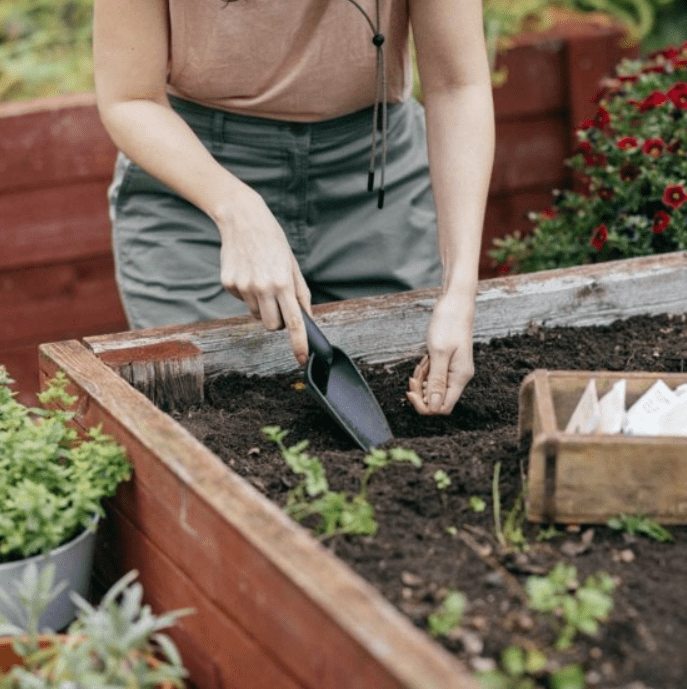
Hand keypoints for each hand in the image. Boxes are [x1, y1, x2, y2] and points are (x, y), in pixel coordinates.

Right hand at [217, 186, 310, 364]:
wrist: (243, 219)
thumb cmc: (273, 241)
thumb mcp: (292, 265)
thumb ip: (301, 294)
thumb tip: (306, 319)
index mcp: (282, 283)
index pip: (293, 322)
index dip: (299, 344)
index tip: (301, 359)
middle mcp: (262, 287)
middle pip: (271, 325)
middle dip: (277, 321)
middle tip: (279, 303)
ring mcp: (243, 286)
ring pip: (255, 314)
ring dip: (262, 305)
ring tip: (262, 280)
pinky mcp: (229, 283)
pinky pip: (242, 301)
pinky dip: (248, 294)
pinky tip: (249, 273)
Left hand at [406, 293, 474, 414]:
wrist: (455, 302)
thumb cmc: (449, 323)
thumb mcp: (439, 352)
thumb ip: (436, 381)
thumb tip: (434, 406)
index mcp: (460, 377)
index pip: (444, 407)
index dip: (425, 405)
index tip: (411, 391)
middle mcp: (459, 376)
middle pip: (436, 399)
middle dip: (420, 390)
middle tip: (414, 374)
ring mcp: (454, 369)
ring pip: (433, 387)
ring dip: (422, 378)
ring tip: (421, 361)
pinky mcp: (448, 362)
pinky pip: (433, 375)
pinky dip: (425, 370)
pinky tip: (424, 358)